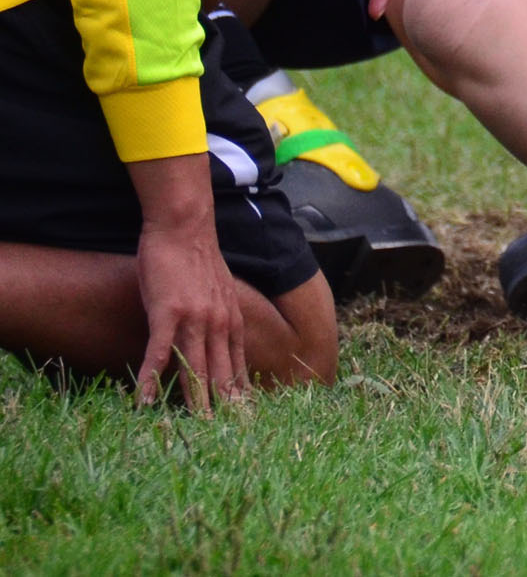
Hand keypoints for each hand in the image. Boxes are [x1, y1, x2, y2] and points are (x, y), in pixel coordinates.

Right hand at [127, 155, 247, 410]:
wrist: (184, 226)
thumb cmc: (193, 259)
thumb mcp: (216, 292)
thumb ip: (217, 317)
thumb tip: (215, 337)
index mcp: (231, 321)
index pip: (237, 366)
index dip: (239, 395)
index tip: (244, 421)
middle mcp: (219, 324)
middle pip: (221, 374)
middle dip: (224, 408)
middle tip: (227, 438)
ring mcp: (195, 319)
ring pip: (197, 368)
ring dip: (195, 401)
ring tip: (196, 431)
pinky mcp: (167, 313)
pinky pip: (159, 352)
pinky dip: (151, 378)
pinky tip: (144, 401)